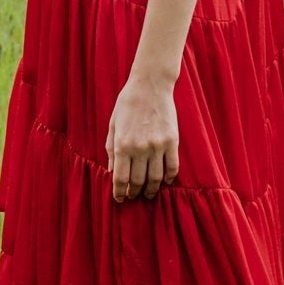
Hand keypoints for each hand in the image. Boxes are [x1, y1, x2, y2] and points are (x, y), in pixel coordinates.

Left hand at [106, 74, 178, 202]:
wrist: (150, 86)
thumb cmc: (128, 104)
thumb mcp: (113, 125)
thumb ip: (111, 149)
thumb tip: (111, 171)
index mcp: (122, 145)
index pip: (120, 179)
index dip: (119, 193)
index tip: (120, 199)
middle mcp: (140, 148)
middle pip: (138, 181)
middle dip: (134, 193)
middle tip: (134, 196)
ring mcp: (158, 146)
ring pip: (156, 178)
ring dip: (152, 189)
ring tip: (148, 193)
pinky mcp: (172, 141)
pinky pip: (173, 167)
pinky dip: (169, 178)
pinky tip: (165, 181)